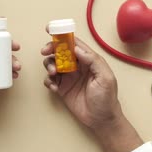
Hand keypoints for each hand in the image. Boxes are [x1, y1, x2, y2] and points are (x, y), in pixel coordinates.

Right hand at [41, 36, 141, 151]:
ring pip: (53, 64)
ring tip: (53, 74)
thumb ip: (93, 60)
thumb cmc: (106, 98)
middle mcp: (77, 66)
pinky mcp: (62, 88)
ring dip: (49, 66)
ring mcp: (69, 77)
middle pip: (60, 52)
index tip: (50, 31)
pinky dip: (49, 82)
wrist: (101, 120)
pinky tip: (55, 88)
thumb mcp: (105, 77)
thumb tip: (76, 48)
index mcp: (89, 60)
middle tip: (45, 52)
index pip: (74, 43)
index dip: (62, 36)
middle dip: (51, 49)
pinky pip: (50, 80)